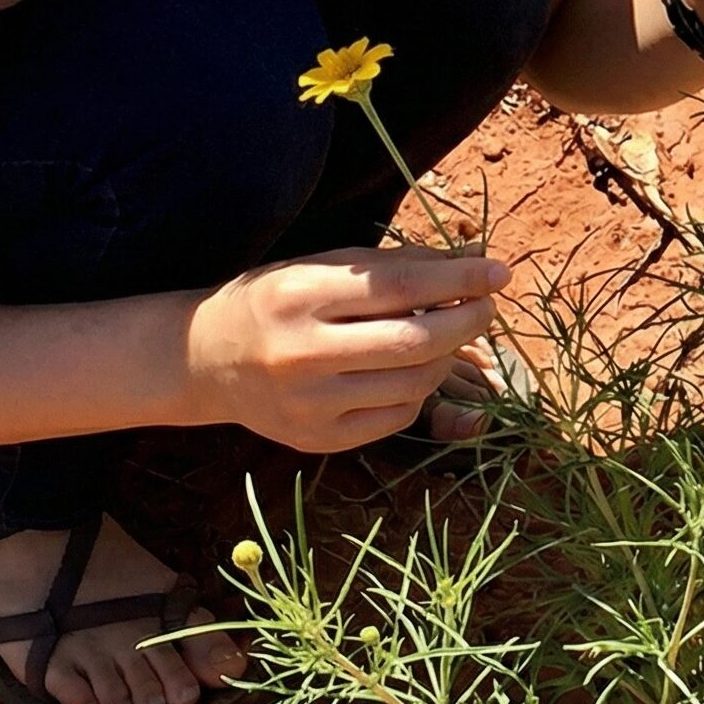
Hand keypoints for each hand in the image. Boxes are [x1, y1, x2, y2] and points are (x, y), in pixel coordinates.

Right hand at [185, 245, 509, 451]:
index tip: (497, 272)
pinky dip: (420, 391)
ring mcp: (310, 404)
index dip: (458, 280)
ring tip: (446, 336)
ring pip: (414, 384)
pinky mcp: (318, 439)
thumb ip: (390, 266)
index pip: (401, 287)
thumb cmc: (275, 301)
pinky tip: (411, 370)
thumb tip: (468, 265)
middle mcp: (303, 353)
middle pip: (415, 341)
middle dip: (467, 321)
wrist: (206, 360)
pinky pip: (397, 416)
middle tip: (487, 306)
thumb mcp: (320, 267)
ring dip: (447, 357)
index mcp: (302, 296)